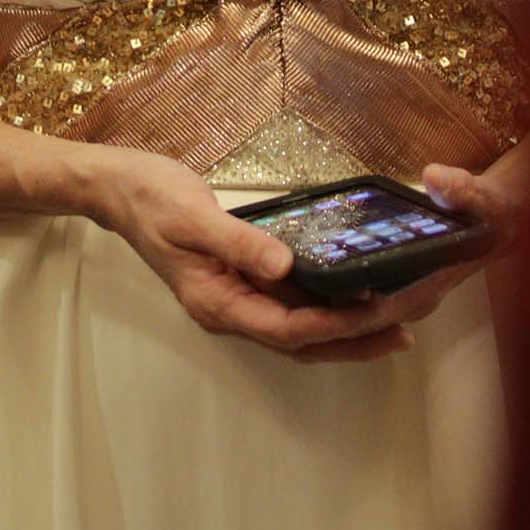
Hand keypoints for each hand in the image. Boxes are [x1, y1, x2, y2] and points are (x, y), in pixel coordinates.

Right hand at [85, 150, 436, 365]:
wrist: (120, 188)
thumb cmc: (151, 199)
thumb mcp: (191, 216)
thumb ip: (238, 242)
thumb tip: (284, 264)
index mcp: (217, 303)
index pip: (288, 329)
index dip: (336, 326)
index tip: (380, 313)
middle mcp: (232, 311)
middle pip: (305, 341)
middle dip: (358, 338)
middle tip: (410, 327)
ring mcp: (239, 299)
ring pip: (305, 327)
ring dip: (353, 327)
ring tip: (403, 317)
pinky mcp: (246, 280)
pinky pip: (297, 302)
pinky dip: (332, 302)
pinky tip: (362, 291)